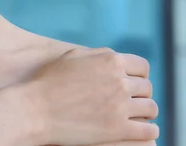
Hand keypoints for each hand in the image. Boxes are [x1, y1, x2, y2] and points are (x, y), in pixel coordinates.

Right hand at [27, 47, 158, 145]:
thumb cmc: (49, 82)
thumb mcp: (73, 57)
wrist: (34, 110)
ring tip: (139, 117)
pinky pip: (148, 131)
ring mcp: (119, 106)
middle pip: (146, 88)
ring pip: (151, 108)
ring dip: (146, 113)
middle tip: (134, 103)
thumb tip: (116, 57)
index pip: (142, 67)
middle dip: (141, 95)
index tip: (135, 85)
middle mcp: (119, 81)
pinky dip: (150, 132)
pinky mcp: (117, 129)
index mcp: (110, 61)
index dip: (139, 76)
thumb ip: (99, 55)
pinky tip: (144, 132)